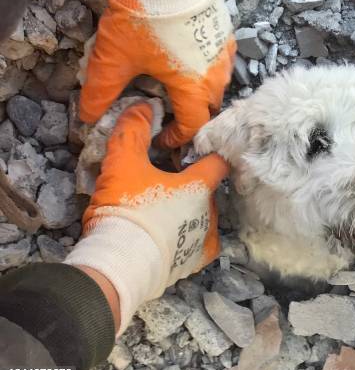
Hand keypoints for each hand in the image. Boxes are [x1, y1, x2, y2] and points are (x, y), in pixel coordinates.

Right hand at [65, 103, 228, 332]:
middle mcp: (210, 211)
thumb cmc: (127, 209)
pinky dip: (189, 238)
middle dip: (191, 185)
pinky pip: (199, 245)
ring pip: (204, 217)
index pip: (218, 161)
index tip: (196, 151)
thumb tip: (142, 106)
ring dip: (190, 212)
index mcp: (199, 185)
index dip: (209, 153)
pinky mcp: (194, 263)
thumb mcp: (122, 164)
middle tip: (166, 184)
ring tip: (164, 212)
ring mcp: (205, 239)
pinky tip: (174, 236)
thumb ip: (132, 132)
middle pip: (207, 190)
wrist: (121, 263)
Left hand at [78, 0, 235, 148]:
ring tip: (179, 85)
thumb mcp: (114, 58)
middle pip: (208, 108)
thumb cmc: (144, 19)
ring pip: (218, 85)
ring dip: (201, 92)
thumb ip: (100, 92)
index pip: (193, 127)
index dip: (177, 138)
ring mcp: (225, 54)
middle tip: (169, 113)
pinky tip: (190, 58)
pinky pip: (221, 62)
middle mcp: (216, 77)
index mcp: (194, 89)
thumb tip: (88, 117)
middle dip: (190, 116)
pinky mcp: (226, 33)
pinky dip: (208, 68)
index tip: (161, 138)